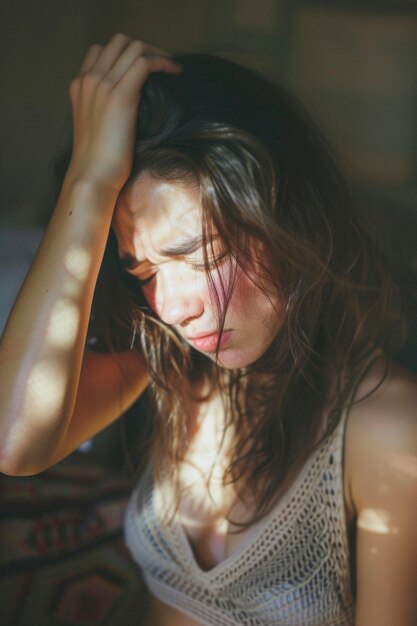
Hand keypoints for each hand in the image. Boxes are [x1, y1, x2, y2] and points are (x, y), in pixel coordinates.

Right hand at [66, 33, 180, 193]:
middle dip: (144, 48)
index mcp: (79, 86)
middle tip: (163, 63)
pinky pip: (145, 63)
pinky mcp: (120, 96)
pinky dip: (164, 63)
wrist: (91, 176)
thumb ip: (103, 110)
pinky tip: (176, 73)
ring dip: (157, 53)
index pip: (101, 51)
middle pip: (119, 42)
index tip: (145, 66)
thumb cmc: (97, 161)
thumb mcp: (95, 128)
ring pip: (133, 47)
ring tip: (172, 67)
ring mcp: (102, 85)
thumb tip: (126, 109)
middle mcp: (89, 79)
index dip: (126, 54)